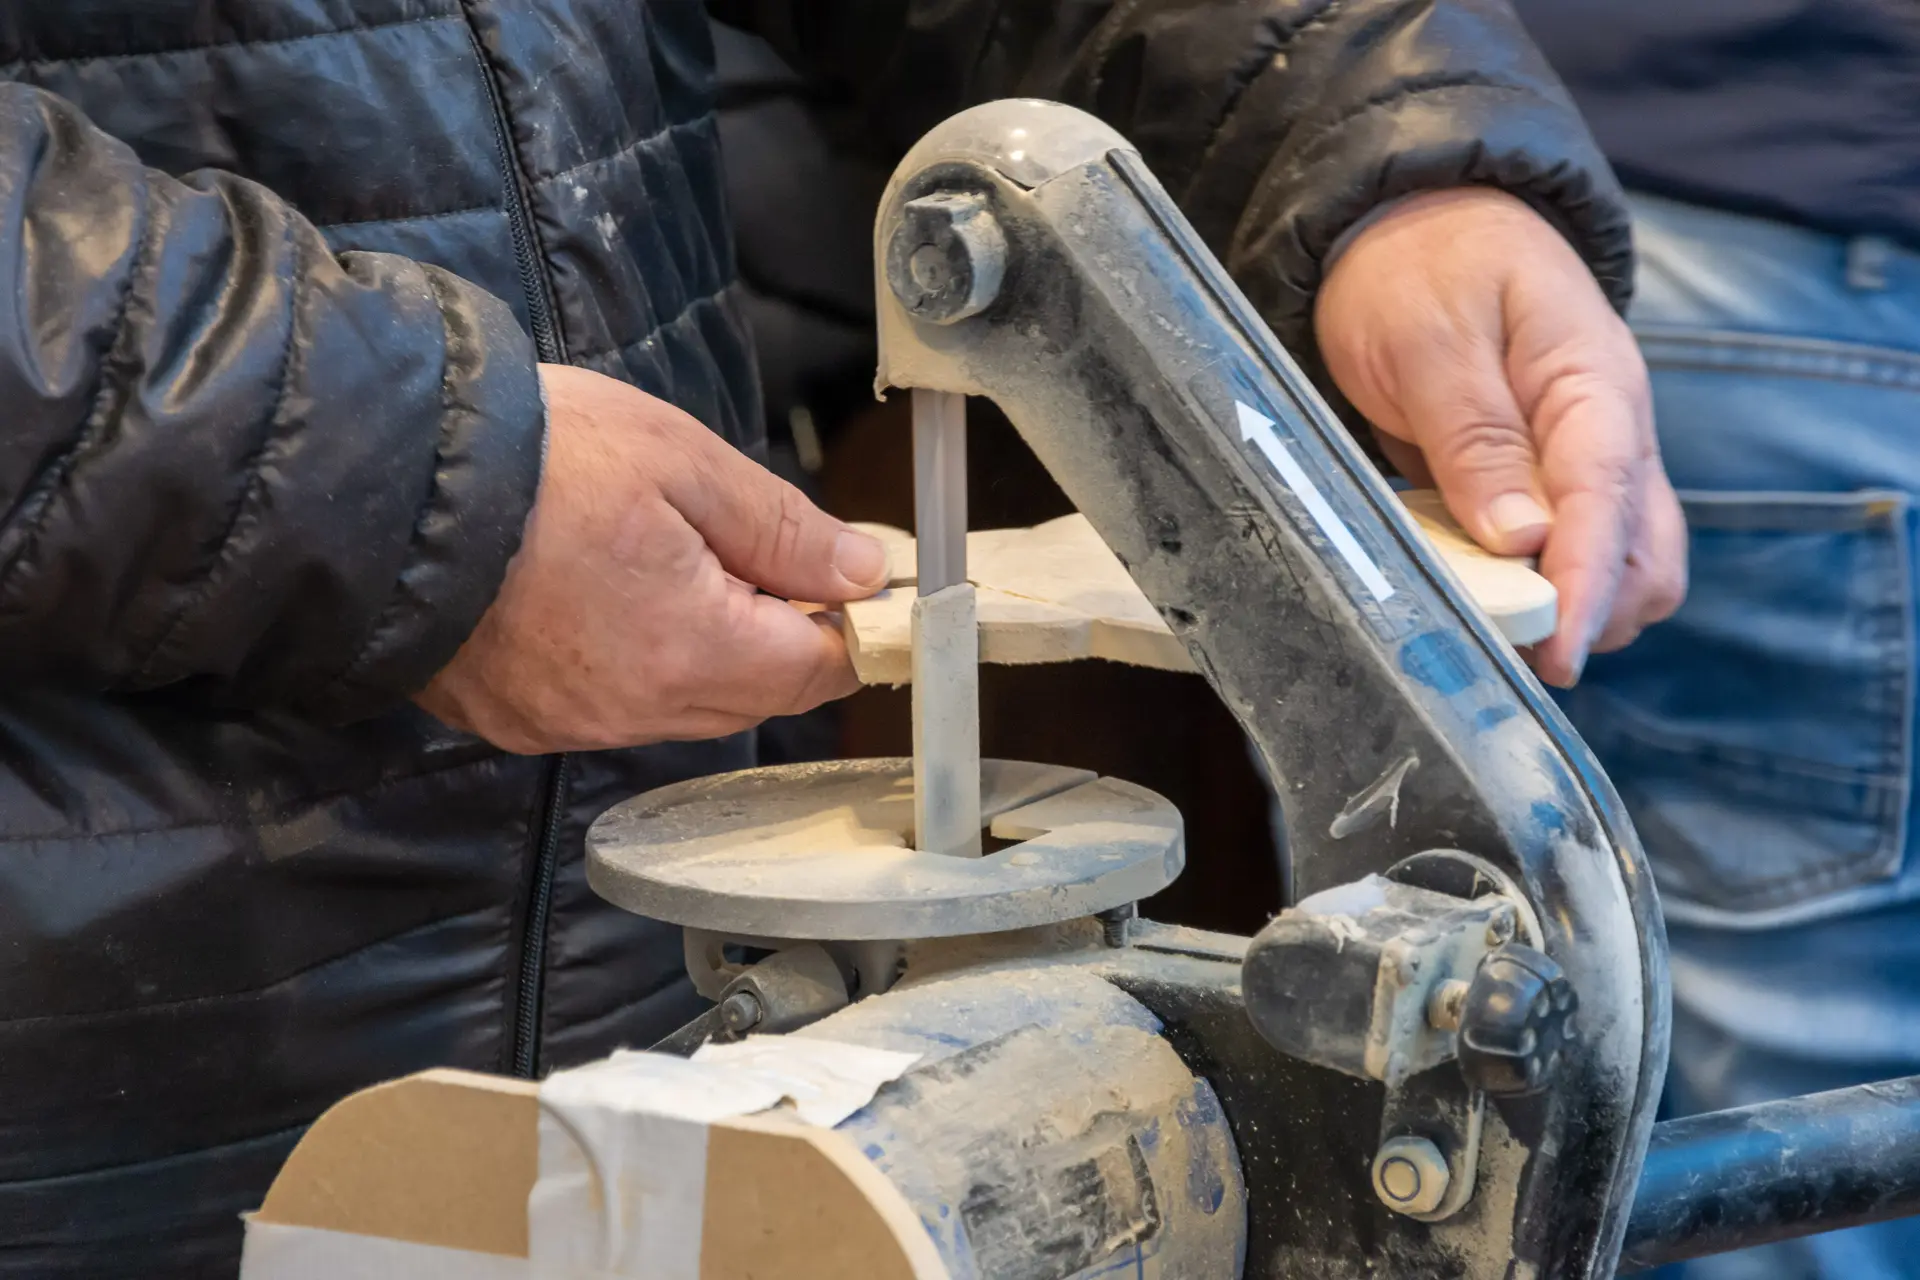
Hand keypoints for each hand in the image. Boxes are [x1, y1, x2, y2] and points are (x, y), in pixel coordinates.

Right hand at [415, 365, 887, 752]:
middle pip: (753, 696)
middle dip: (775, 633)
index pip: (817, 671)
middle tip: (746, 547)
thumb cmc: (533, 458)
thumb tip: (863, 573)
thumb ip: (783, 530)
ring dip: (701, 647)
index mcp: (691, 650)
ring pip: (682, 704)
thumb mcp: (682, 464)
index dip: (843, 622)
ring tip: (662, 556)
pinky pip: (608, 706)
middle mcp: (634, 710)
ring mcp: (568, 722)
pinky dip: (629, 660)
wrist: (380, 476)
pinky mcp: (515, 718)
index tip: (839, 573)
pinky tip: (600, 594)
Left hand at [1314, 189, 1685, 685]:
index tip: (1561, 650)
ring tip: (1492, 630)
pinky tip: (1482, 592)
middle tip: (1510, 651)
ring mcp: (1587, 457)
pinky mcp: (1549, 478)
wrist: (1416, 217)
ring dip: (1570, 607)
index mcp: (1593, 384)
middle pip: (1644, 554)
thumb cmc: (1422, 265)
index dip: (1587, 586)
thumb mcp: (1430, 340)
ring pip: (1621, 563)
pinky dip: (1536, 585)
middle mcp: (1610, 428)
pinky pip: (1567, 550)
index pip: (1609, 502)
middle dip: (1593, 612)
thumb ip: (1476, 437)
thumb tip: (1522, 540)